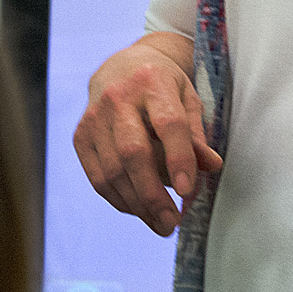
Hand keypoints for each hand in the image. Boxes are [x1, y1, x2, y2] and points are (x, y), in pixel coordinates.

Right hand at [74, 32, 221, 237]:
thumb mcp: (187, 99)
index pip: (168, 123)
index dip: (179, 158)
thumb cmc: (162, 86)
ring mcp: (94, 117)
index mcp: (152, 82)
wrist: (121, 67)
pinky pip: (98, 177)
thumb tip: (212, 166)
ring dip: (138, 204)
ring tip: (161, 224)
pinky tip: (139, 210)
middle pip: (133, 153)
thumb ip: (197, 134)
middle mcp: (118, 97)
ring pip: (113, 171)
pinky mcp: (80, 136)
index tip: (187, 192)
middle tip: (172, 222)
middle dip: (153, 194)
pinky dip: (119, 199)